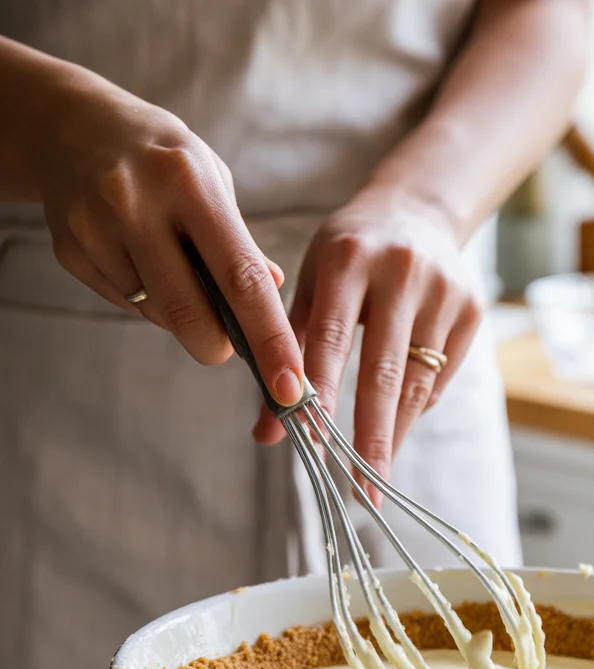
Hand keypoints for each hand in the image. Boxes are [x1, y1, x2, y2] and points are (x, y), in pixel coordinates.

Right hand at [27, 67, 303, 407]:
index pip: (240, 278)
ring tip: (174, 267)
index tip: (290, 385)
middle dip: (219, 347)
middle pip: (189, 314)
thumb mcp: (214, 182)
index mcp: (188, 182)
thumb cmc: (164, 161)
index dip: (270, 339)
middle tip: (229, 343)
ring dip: (180, 316)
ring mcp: (96, 229)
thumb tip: (273, 297)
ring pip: (156, 315)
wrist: (74, 127)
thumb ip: (242, 245)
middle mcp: (136, 203)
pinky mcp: (71, 252)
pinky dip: (146, 300)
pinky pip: (125, 304)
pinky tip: (140, 261)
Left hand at [253, 188, 483, 502]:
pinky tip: (398, 424)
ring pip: (419, 382)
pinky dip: (417, 407)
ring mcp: (444, 289)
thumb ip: (286, 354)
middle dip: (371, 437)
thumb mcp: (309, 285)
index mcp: (346, 256)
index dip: (322, 393)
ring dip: (396, 435)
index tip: (314, 444)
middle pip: (385, 370)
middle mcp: (400, 269)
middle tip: (361, 491)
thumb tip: (267, 433)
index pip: (330, 336)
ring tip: (377, 477)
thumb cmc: (347, 258)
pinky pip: (442, 377)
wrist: (416, 210)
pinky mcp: (473, 308)